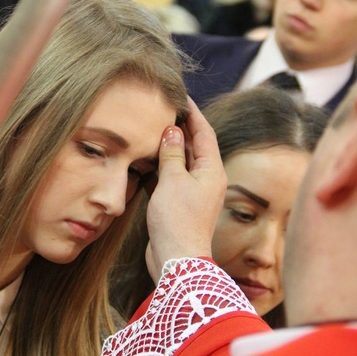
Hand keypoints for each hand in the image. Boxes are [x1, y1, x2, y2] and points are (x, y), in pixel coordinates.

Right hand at [145, 98, 225, 282]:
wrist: (176, 259)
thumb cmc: (178, 220)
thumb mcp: (173, 180)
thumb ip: (172, 153)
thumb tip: (172, 131)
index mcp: (211, 170)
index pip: (204, 132)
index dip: (193, 113)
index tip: (181, 96)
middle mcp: (205, 179)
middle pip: (193, 145)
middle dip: (179, 127)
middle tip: (163, 108)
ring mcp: (192, 192)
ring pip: (180, 162)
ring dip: (167, 147)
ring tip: (151, 128)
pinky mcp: (178, 204)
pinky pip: (169, 178)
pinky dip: (159, 167)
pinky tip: (145, 158)